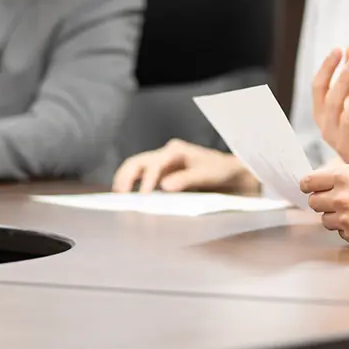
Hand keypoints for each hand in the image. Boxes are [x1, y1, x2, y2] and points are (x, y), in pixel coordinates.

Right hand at [112, 139, 258, 193]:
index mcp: (176, 150)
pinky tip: (128, 197)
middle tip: (119, 195)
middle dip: (126, 177)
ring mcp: (162, 164)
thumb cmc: (220, 171)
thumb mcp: (206, 175)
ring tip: (118, 197)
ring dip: (125, 181)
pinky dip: (133, 186)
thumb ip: (185, 179)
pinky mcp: (161, 175)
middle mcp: (166, 154)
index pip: (154, 164)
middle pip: (137, 162)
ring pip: (136, 168)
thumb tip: (164, 186)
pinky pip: (142, 178)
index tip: (144, 197)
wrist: (230, 173)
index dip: (147, 180)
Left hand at [301, 164, 348, 246]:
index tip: (312, 189)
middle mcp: (341, 197)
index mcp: (344, 176)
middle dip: (324, 202)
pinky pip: (341, 234)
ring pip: (326, 220)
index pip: (309, 182)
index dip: (310, 186)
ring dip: (337, 218)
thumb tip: (322, 184)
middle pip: (314, 202)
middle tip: (339, 202)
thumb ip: (344, 178)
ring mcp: (347, 219)